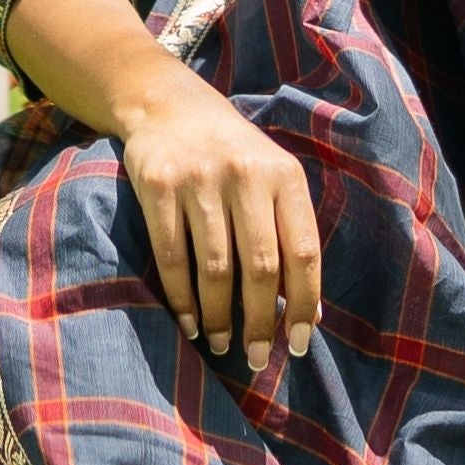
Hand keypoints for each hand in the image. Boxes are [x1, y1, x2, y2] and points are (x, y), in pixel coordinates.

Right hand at [115, 58, 321, 367]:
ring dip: (219, 317)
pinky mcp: (157, 185)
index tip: (297, 344)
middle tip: (256, 358)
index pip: (303, 251)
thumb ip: (291, 234)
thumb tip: (307, 312)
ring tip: (221, 344)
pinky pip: (172, 257)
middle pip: (260, 266)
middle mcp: (245, 175)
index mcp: (284, 175)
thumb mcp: (271, 179)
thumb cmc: (232, 155)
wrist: (169, 105)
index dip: (302, 304)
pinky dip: (182, 299)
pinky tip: (190, 322)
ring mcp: (199, 179)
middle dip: (259, 322)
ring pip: (215, 268)